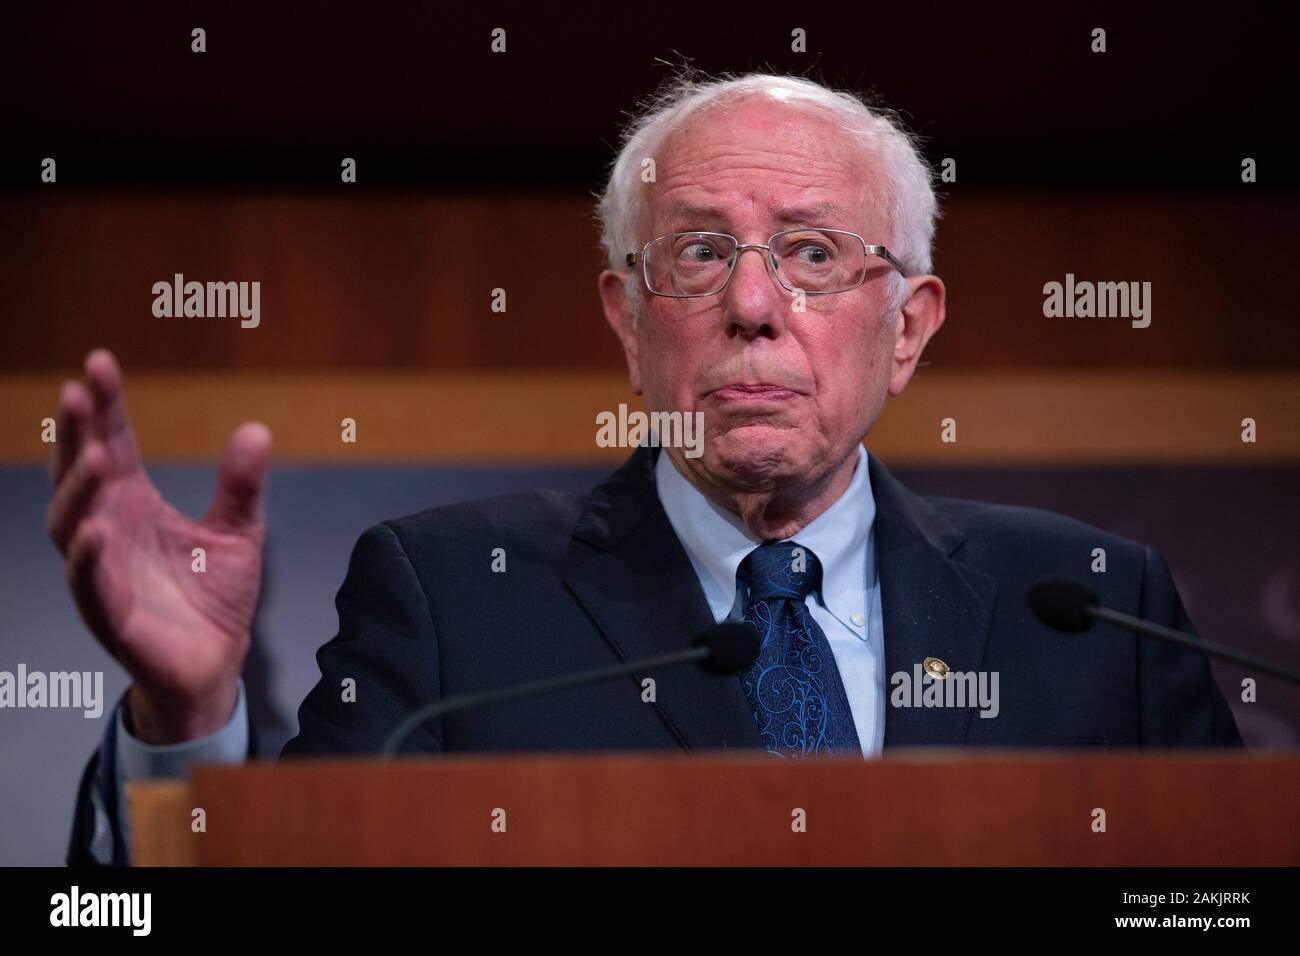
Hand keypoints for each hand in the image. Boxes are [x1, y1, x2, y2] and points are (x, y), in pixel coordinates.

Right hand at [47, 349, 271, 742]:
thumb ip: (241, 484)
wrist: (218, 660)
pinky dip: (87, 559)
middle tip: (79, 391)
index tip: (99, 362)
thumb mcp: (240, 530)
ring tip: (95, 455)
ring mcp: (103, 570)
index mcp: (134, 503)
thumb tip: (256, 429)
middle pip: (80, 473)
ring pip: (71, 523)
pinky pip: (88, 584)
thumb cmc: (215, 593)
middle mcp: (108, 529)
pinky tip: (96, 531)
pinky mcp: (109, 613)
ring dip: (78, 489)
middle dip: (76, 433)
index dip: (104, 406)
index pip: (112, 443)